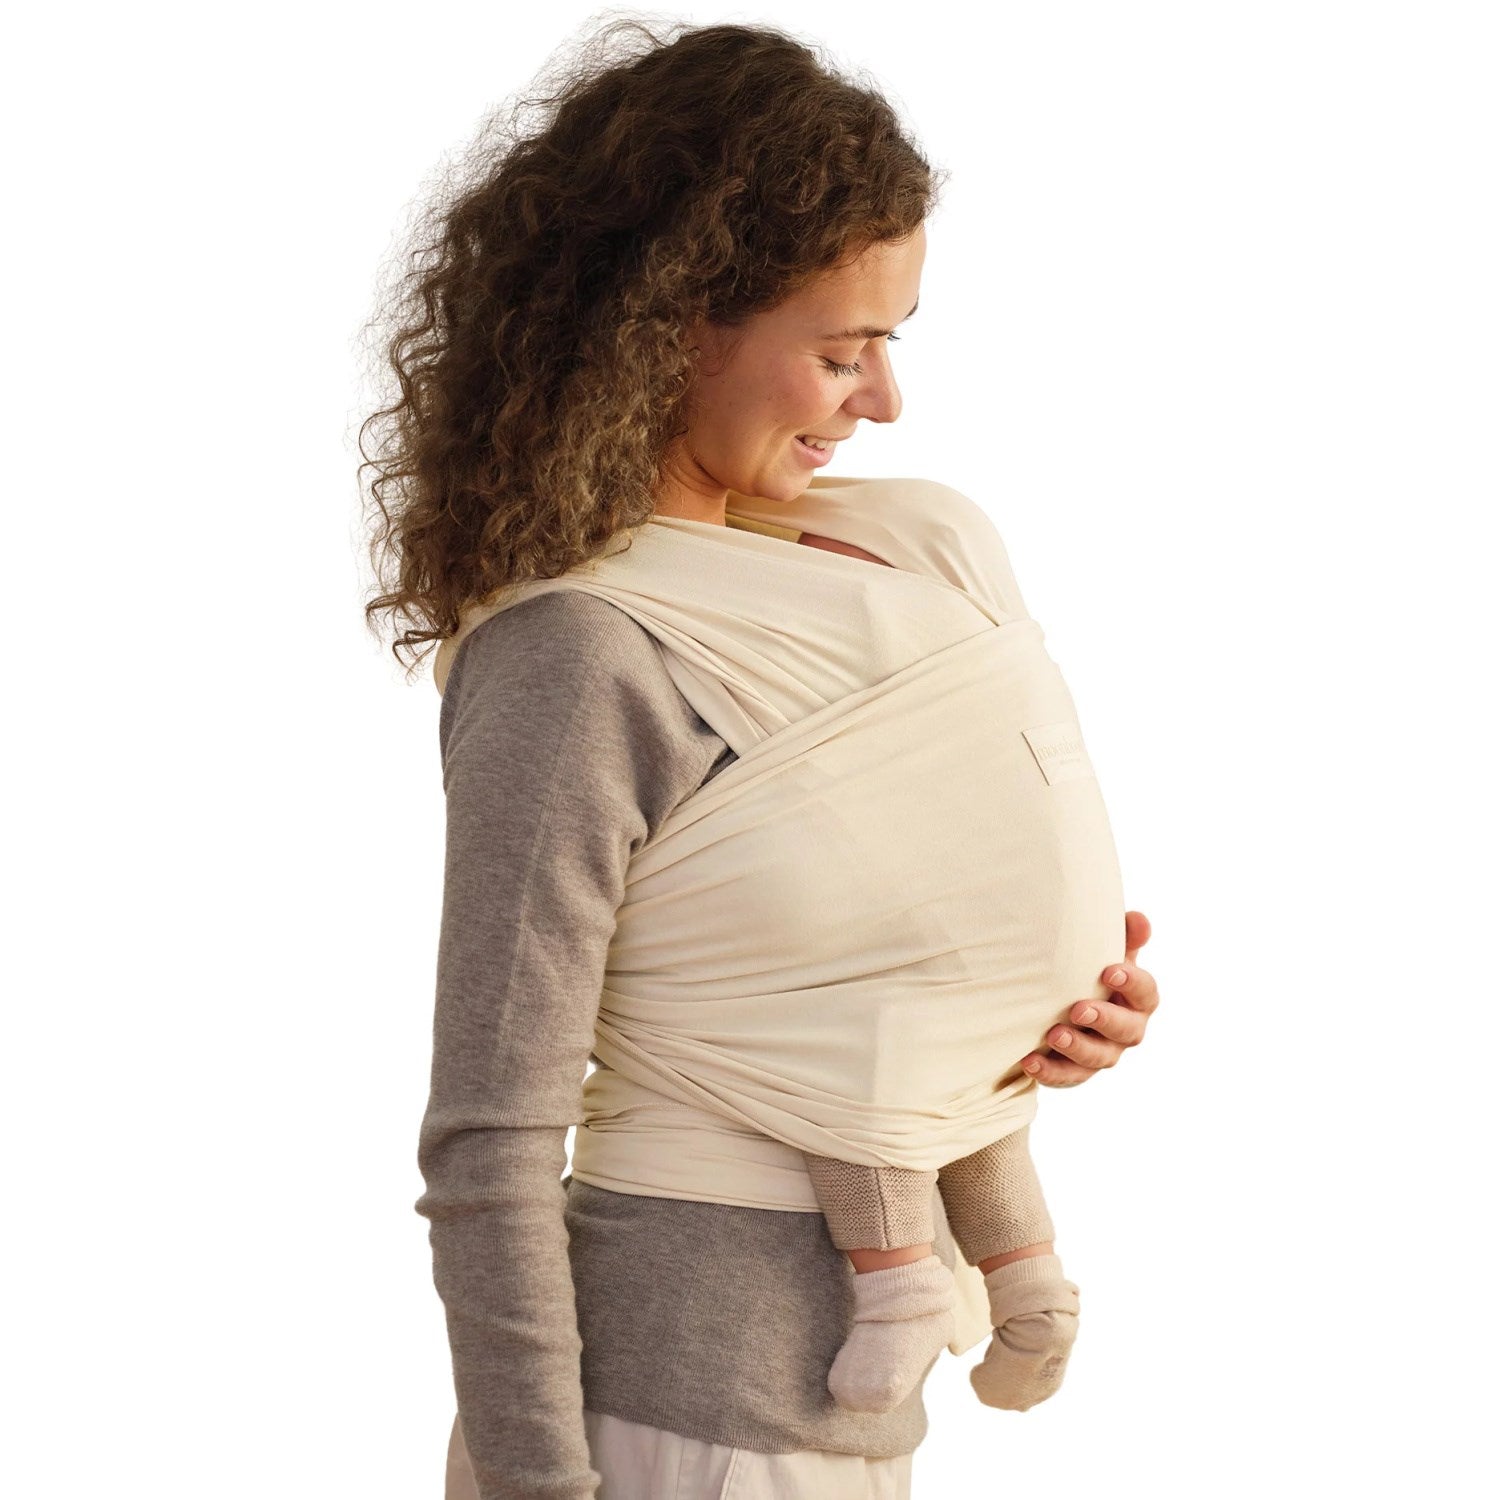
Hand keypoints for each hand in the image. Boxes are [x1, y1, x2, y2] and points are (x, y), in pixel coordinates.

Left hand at [1020, 911, 1157, 1087]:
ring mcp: (1103, 1054)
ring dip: (1077, 1047)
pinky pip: (1066, 1076)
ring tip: (1053, 1034)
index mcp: (1138, 1000)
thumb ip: (1123, 937)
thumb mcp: (1106, 952)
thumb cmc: (1091, 972)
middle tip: (1079, 1009)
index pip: (1146, 993)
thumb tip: (1139, 920)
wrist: (1063, 1003)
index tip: (1110, 970)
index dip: (1132, 983)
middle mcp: (1127, 1030)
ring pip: (1098, 1058)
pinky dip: (1049, 1071)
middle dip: (1104, 1020)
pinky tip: (1029, 1061)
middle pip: (1127, 1031)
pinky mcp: (1077, 1071)